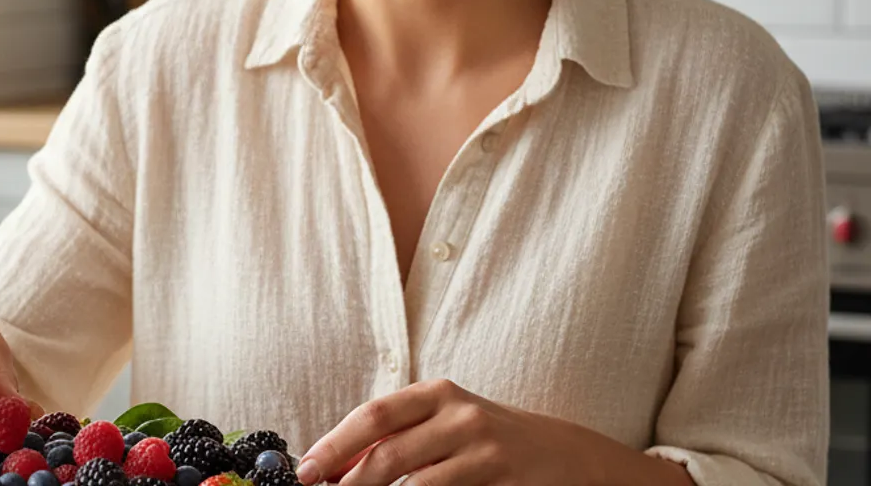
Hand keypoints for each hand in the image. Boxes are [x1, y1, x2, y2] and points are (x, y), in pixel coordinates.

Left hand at [295, 380, 692, 485]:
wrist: (566, 456)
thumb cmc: (488, 441)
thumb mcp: (445, 425)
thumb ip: (398, 438)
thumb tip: (336, 464)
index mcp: (437, 394)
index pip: (374, 416)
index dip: (336, 444)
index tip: (306, 471)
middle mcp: (459, 415)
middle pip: (389, 454)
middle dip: (348, 482)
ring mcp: (484, 449)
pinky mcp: (502, 480)